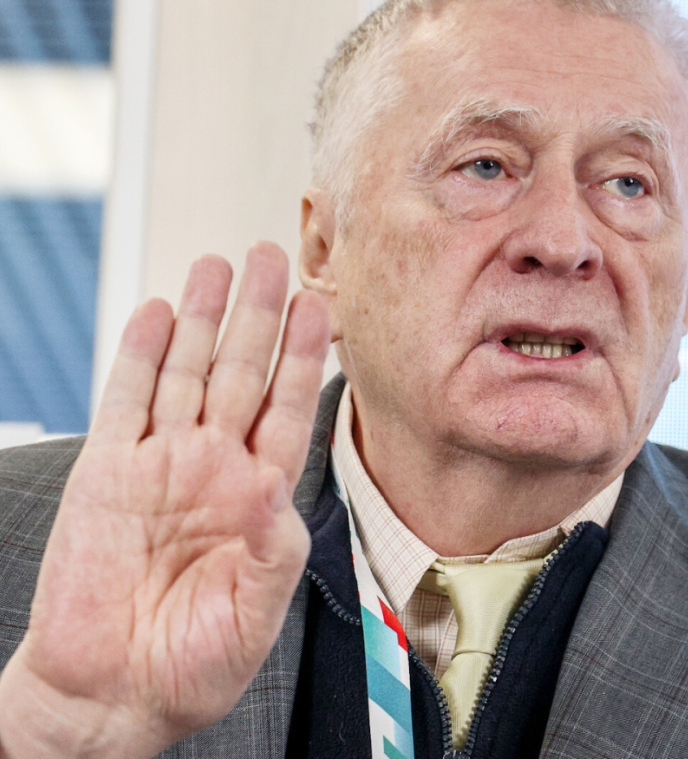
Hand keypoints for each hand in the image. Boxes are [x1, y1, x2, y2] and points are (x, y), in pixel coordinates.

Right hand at [0, 242, 329, 758]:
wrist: (113, 693)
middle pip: (241, 373)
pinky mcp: (105, 474)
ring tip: (217, 265)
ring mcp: (159, 466)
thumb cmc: (194, 662)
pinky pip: (125, 402)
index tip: (320, 306)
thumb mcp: (256, 612)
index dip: (303, 356)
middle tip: (271, 255)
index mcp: (259, 496)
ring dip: (201, 319)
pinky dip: (139, 357)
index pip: (288, 407)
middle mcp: (213, 469)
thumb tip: (279, 494)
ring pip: (186, 374)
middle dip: (257, 315)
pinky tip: (157, 314)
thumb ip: (275, 550)